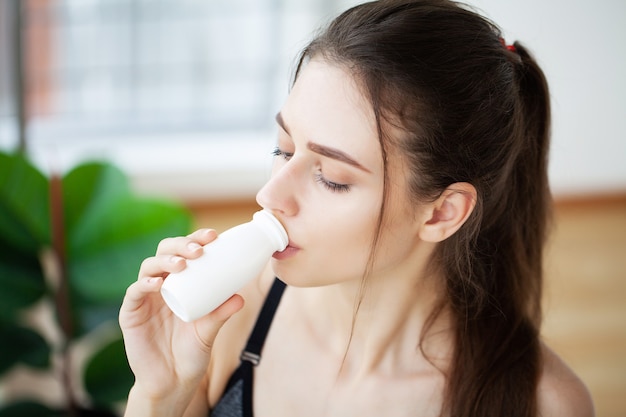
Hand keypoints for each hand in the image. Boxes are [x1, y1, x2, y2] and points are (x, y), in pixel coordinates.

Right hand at [119, 229, 243, 409]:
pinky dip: (145, 284)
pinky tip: (158, 283)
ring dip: (165, 261)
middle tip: (199, 249)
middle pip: (165, 252)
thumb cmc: (192, 353)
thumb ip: (222, 314)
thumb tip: (240, 296)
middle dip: (181, 244)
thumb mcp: (210, 331)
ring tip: (182, 264)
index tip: (213, 236)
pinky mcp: (130, 313)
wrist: (172, 383)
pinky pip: (134, 292)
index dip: (196, 240)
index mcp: (181, 283)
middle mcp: (162, 285)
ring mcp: (145, 298)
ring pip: (148, 267)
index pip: (186, 253)